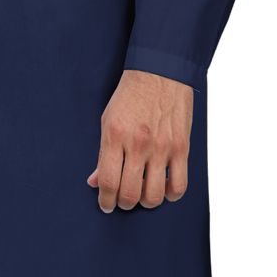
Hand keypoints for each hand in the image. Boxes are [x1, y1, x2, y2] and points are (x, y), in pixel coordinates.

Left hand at [87, 70, 193, 211]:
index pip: (108, 182)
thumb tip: (94, 182)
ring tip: (143, 194)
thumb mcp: (108, 121)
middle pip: (130, 194)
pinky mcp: (182, 147)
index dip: (105, 201)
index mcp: (115, 136)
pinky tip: (164, 189)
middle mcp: (138, 144)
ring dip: (146, 202)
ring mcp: (162, 147)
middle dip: (123, 204)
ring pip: (154, 195)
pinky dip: (170, 194)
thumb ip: (102, 154)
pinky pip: (179, 184)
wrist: (160, 72)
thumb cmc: (131, 96)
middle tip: (123, 200)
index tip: (106, 204)